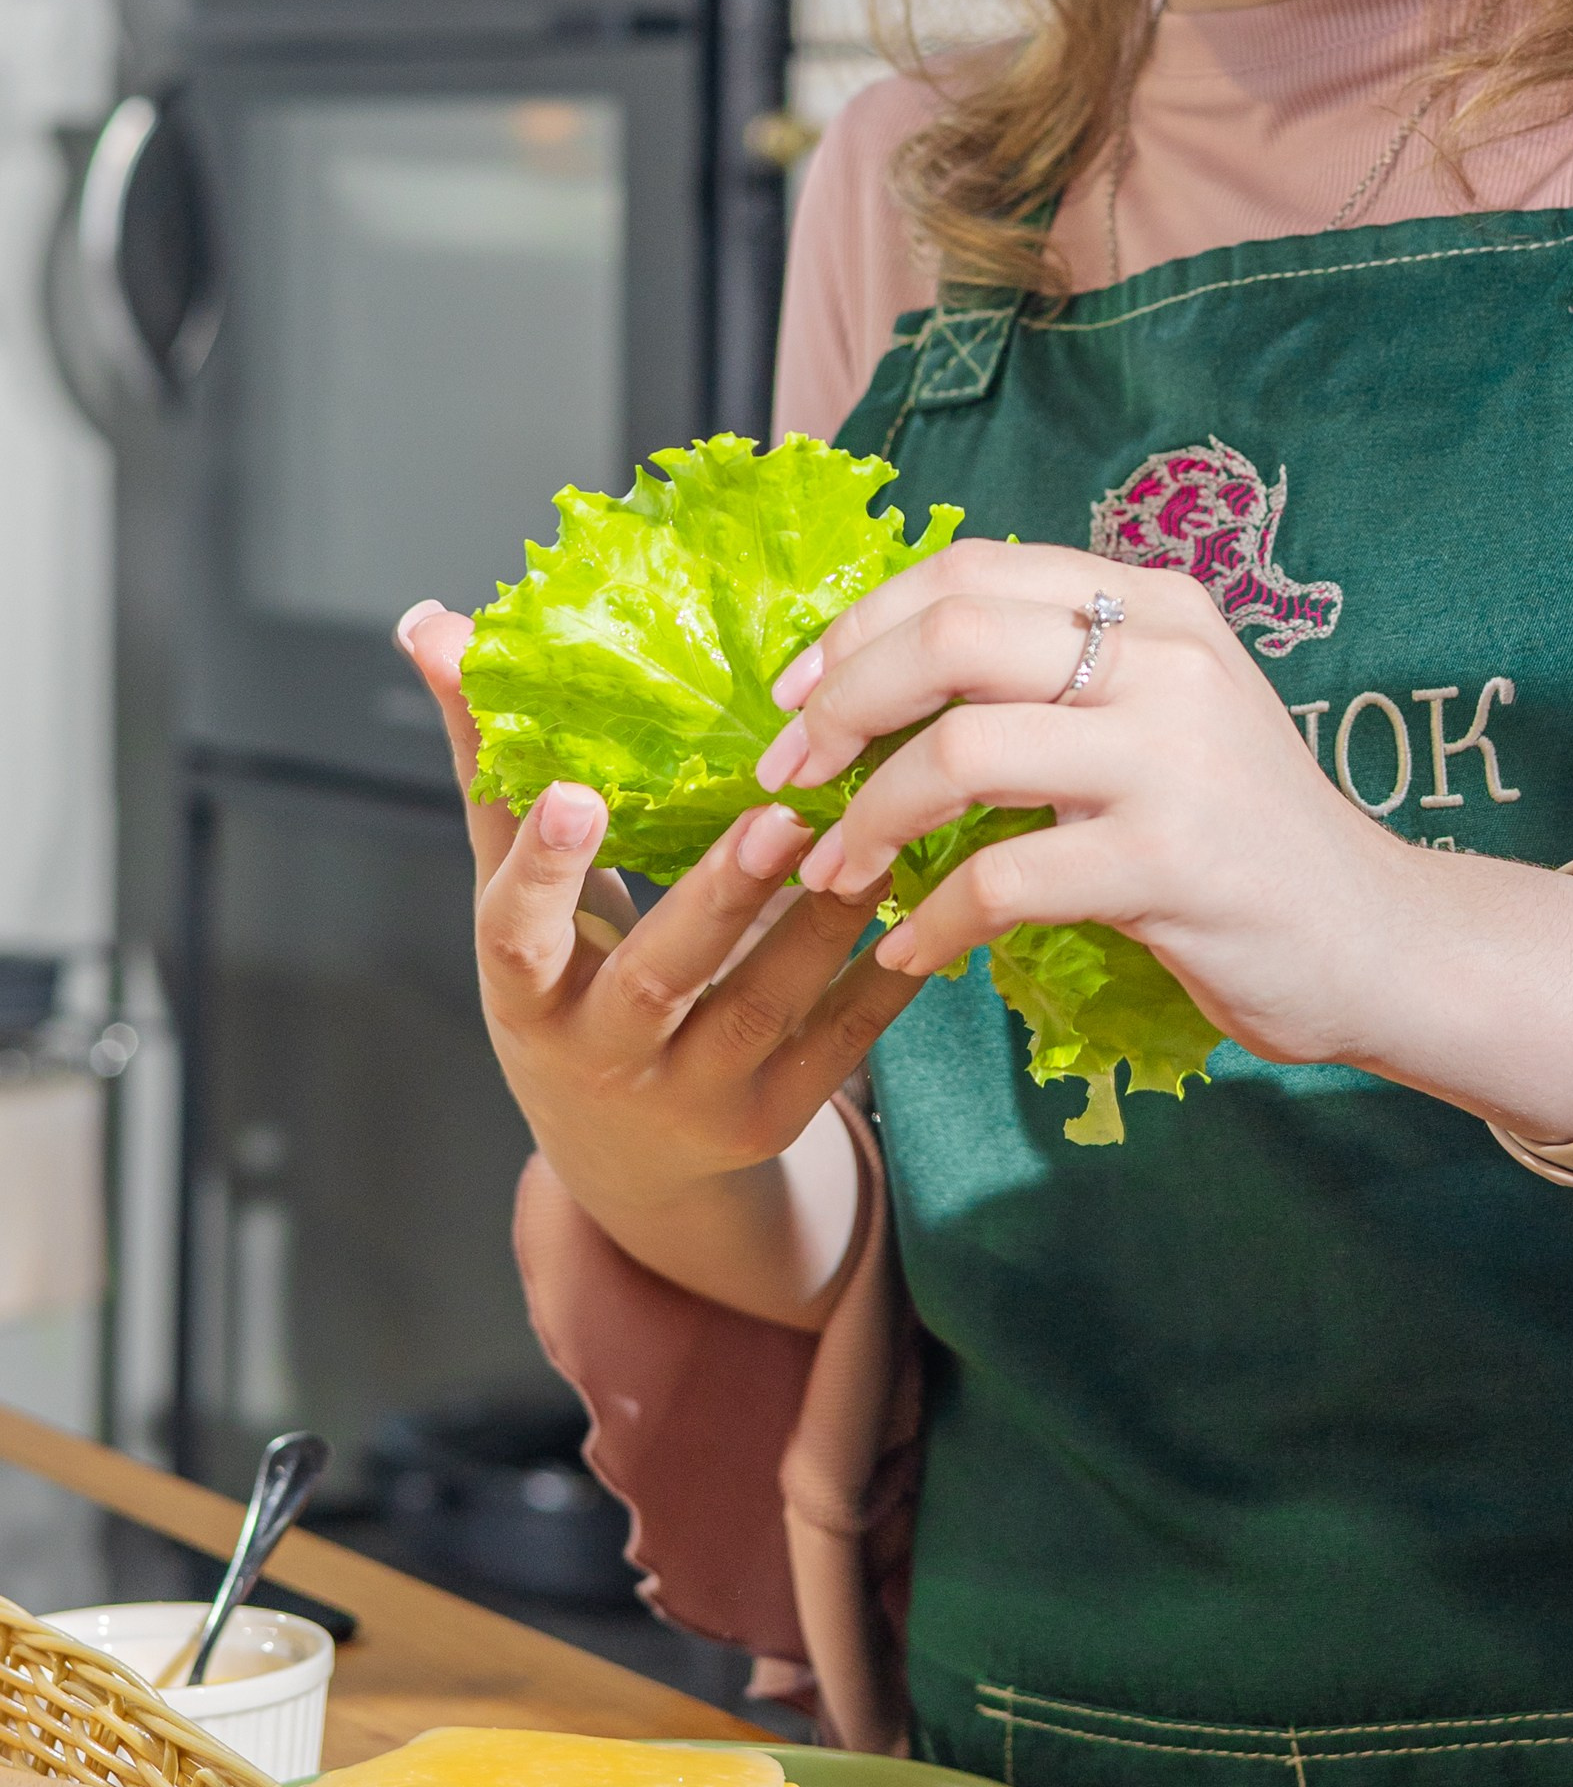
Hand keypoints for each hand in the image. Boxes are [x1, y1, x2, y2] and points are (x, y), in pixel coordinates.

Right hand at [400, 602, 915, 1323]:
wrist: (629, 1162)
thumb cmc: (565, 984)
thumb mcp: (511, 893)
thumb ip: (487, 760)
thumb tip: (432, 624)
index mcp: (527, 993)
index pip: (516, 935)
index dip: (542, 869)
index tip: (578, 793)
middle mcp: (604, 1054)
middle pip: (663, 973)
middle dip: (721, 895)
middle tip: (779, 810)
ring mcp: (693, 1097)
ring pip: (767, 1005)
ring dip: (826, 916)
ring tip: (880, 825)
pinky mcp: (775, 1116)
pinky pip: (839, 1047)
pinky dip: (884, 978)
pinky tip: (926, 905)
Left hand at [754, 539, 1572, 1133]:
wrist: (1377, 938)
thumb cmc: (1242, 829)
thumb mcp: (1164, 710)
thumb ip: (1060, 671)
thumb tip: (892, 667)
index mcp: (1155, 605)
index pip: (969, 571)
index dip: (861, 627)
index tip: (797, 696)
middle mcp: (1165, 658)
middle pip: (950, 635)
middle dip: (840, 706)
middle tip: (790, 777)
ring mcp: (1172, 758)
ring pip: (961, 748)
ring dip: (869, 816)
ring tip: (837, 869)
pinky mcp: (1169, 864)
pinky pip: (1002, 879)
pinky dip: (931, 920)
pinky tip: (911, 951)